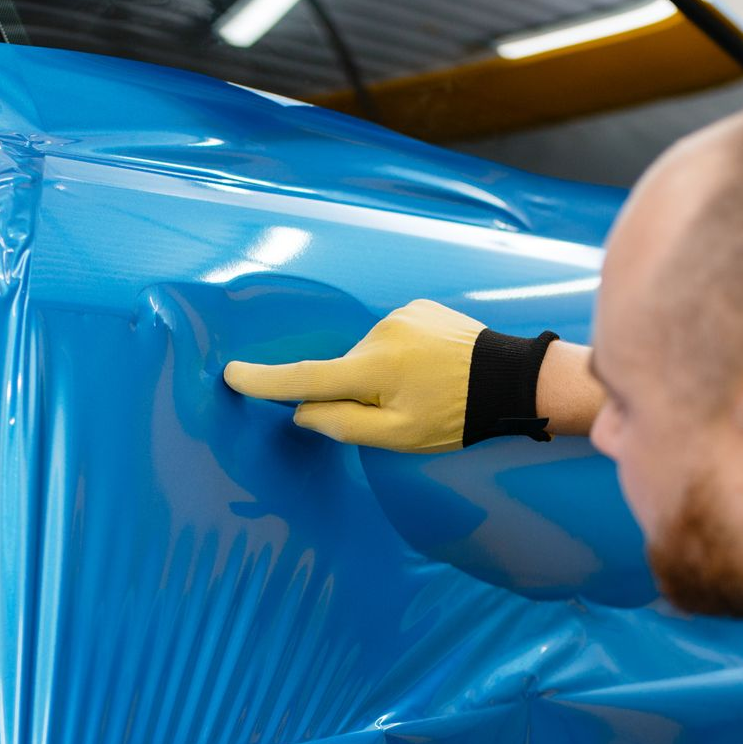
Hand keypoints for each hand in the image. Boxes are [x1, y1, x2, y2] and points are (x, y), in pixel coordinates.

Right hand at [224, 299, 556, 451]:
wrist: (511, 378)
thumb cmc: (458, 415)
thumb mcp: (402, 436)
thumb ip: (347, 426)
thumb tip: (304, 413)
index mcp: (373, 369)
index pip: (306, 378)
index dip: (265, 381)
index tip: (231, 375)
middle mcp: (379, 333)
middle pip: (343, 370)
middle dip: (357, 393)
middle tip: (402, 412)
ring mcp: (399, 315)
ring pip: (368, 355)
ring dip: (381, 375)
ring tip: (425, 391)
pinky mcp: (417, 307)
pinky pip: (391, 338)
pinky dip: (399, 357)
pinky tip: (431, 371)